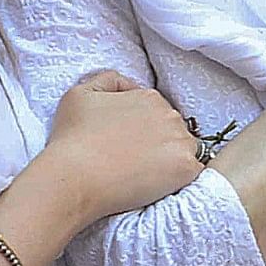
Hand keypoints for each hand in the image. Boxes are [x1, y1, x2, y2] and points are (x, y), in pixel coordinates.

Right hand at [43, 71, 205, 219]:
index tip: (126, 145)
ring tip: (143, 175)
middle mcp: (171, 116)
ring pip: (185, 150)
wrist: (73, 177)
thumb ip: (108, 81)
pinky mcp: (186, 168)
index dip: (142, 130)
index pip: (156, 112)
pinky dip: (179, 178)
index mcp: (150, 97)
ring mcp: (181, 142)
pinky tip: (156, 184)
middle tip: (133, 161)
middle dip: (158, 143)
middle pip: (173, 130)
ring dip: (171, 160)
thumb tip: (129, 87)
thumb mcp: (80, 94)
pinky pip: (193, 172)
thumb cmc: (72, 138)